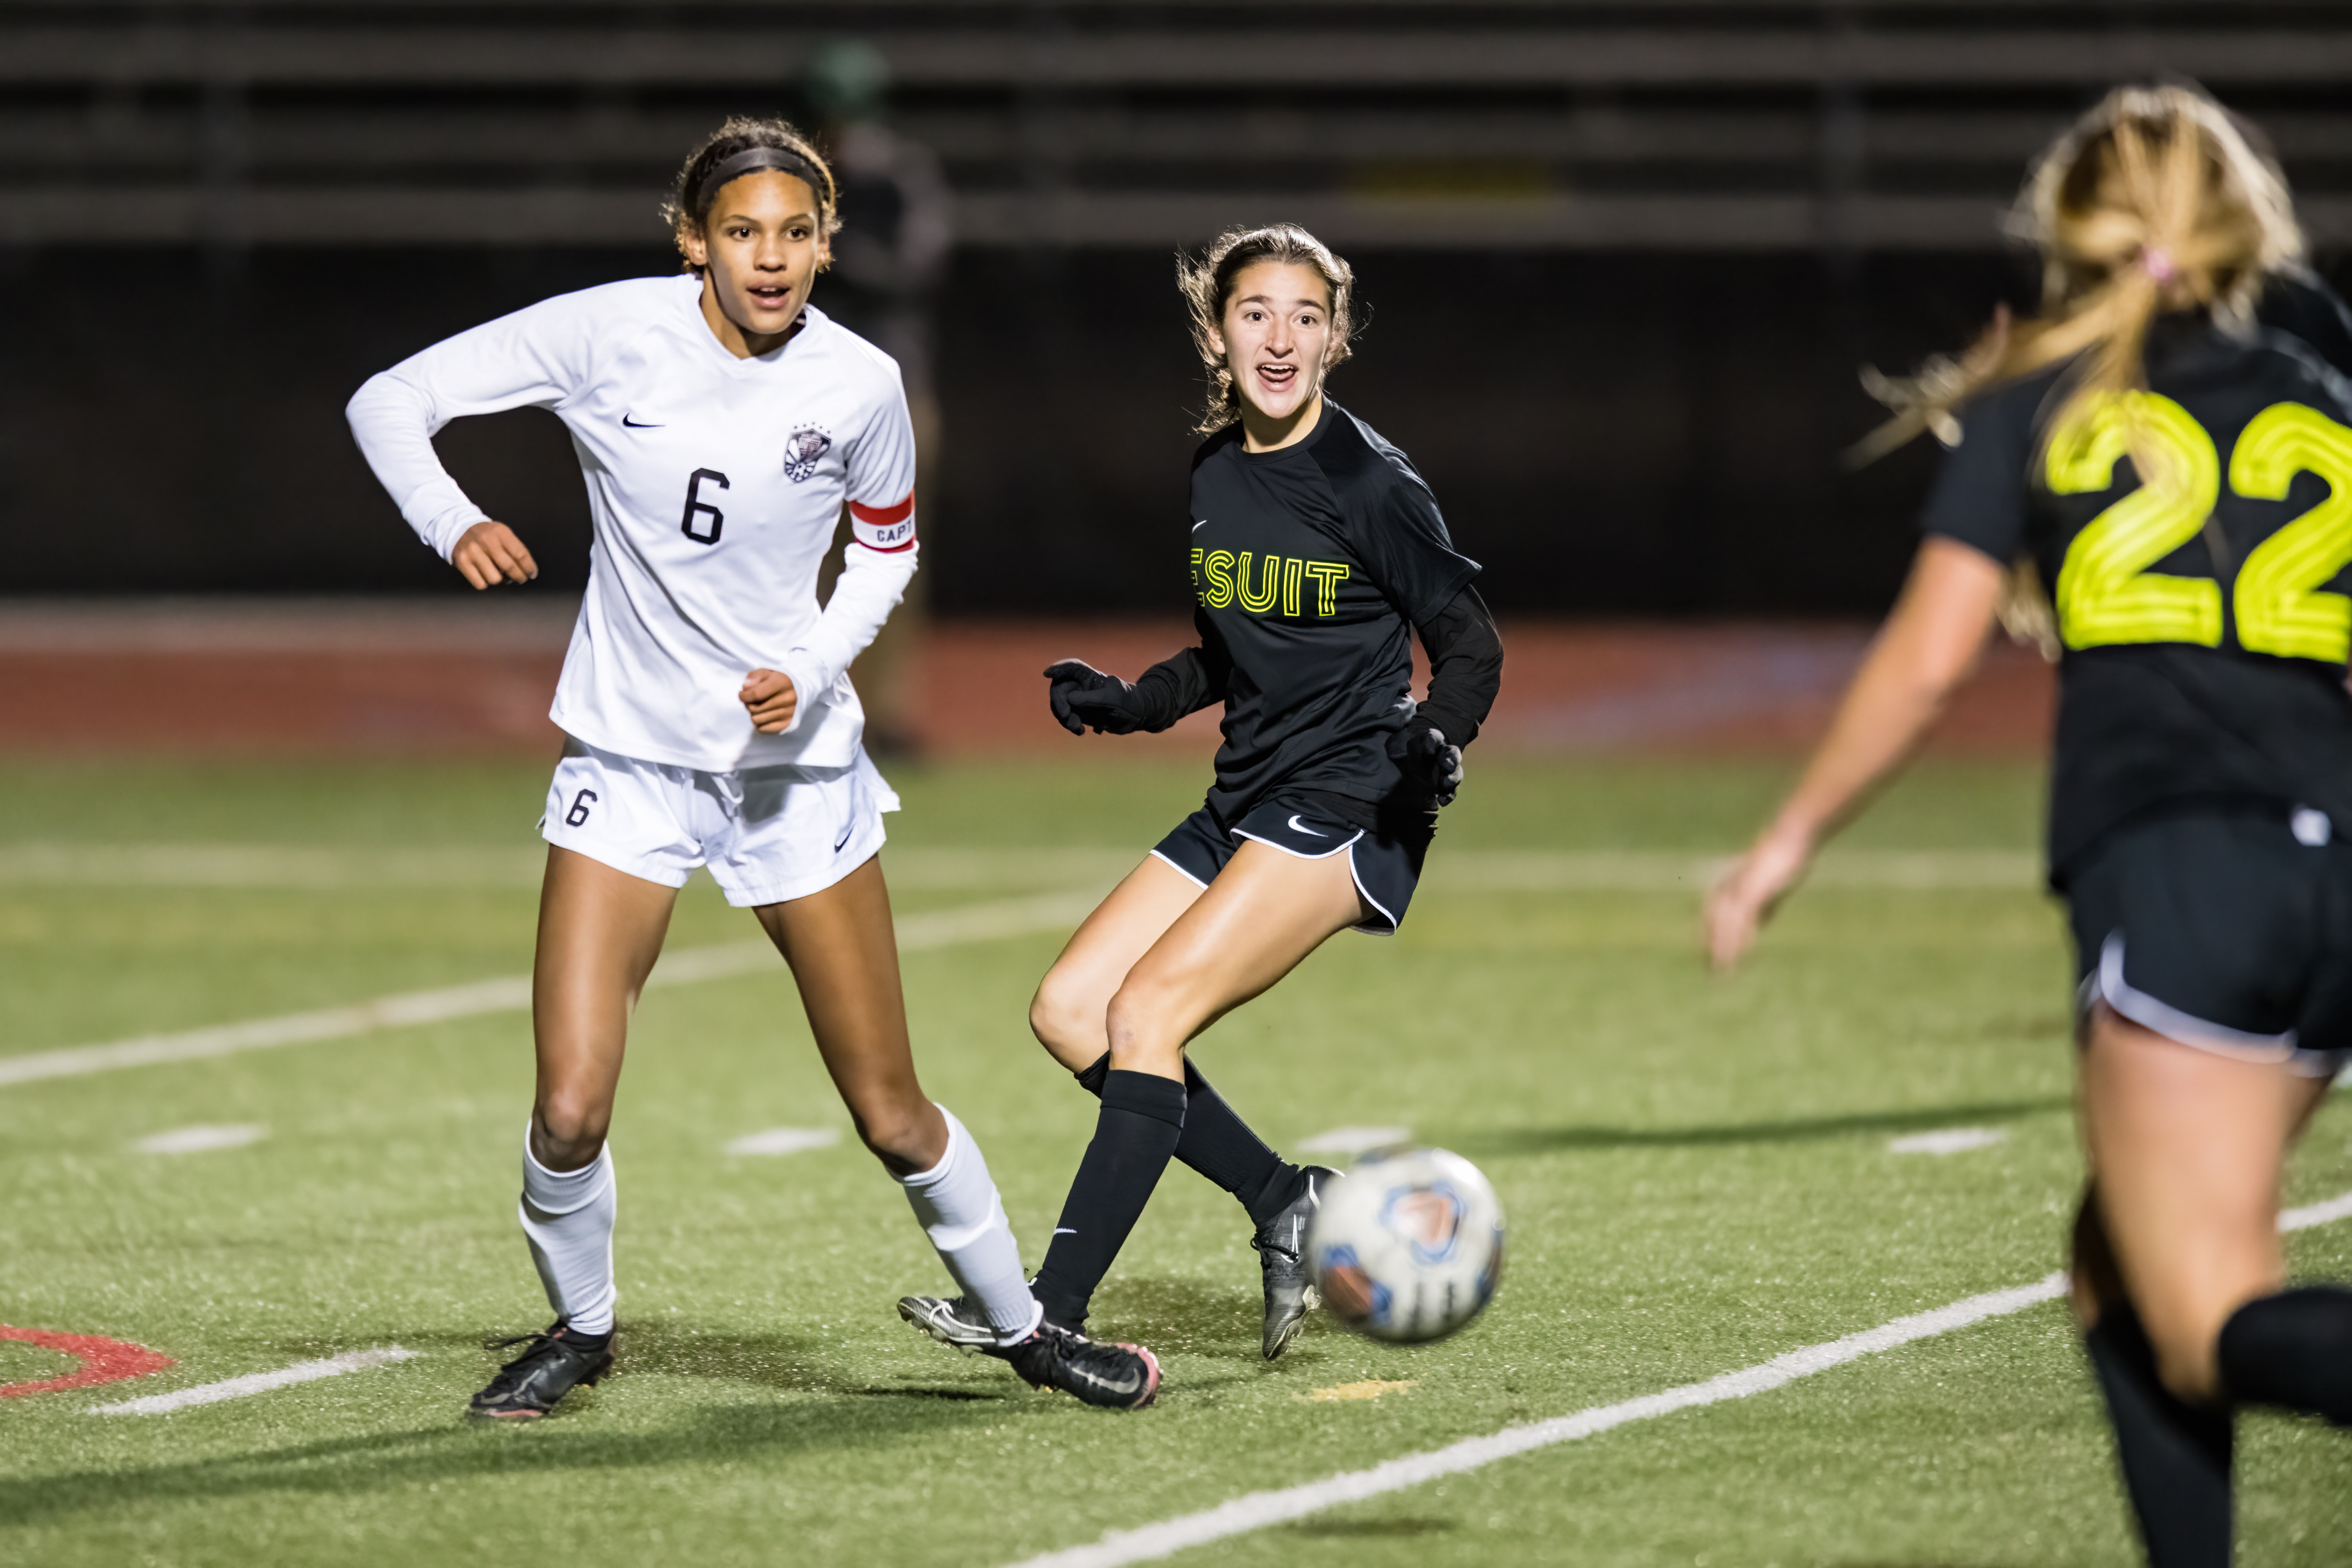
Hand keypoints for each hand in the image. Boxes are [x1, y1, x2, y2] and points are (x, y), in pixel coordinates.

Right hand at [452, 521, 537, 589]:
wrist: (459, 528)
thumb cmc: (487, 535)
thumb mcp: (502, 534)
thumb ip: (515, 548)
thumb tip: (527, 570)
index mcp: (500, 532)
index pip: (520, 554)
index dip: (529, 567)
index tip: (532, 574)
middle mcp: (486, 540)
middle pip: (509, 567)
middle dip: (519, 577)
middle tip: (520, 579)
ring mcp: (472, 551)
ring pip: (495, 578)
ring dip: (501, 580)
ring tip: (500, 575)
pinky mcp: (462, 562)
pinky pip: (480, 584)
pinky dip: (486, 583)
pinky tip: (486, 575)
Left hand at [740, 668, 798, 733]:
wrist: (797, 689)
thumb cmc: (777, 680)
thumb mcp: (765, 672)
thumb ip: (754, 677)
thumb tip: (745, 687)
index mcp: (782, 682)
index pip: (755, 694)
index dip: (744, 695)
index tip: (741, 694)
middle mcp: (788, 698)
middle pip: (754, 709)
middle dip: (748, 704)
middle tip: (751, 700)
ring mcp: (789, 712)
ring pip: (757, 720)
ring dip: (753, 714)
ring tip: (758, 707)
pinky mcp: (788, 724)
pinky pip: (763, 729)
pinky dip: (760, 723)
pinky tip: (764, 715)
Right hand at [1043, 659, 1142, 735]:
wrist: (1136, 717)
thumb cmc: (1128, 702)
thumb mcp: (1112, 699)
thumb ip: (1091, 698)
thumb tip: (1070, 698)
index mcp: (1090, 676)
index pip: (1071, 668)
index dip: (1058, 669)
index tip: (1047, 674)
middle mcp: (1082, 686)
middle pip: (1060, 689)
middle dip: (1060, 703)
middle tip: (1066, 716)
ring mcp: (1079, 699)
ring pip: (1061, 705)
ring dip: (1064, 718)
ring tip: (1077, 728)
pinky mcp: (1080, 712)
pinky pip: (1067, 717)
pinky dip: (1070, 724)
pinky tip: (1081, 731)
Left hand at [1387, 723, 1463, 805]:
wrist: (1403, 771)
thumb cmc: (1400, 754)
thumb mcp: (1395, 748)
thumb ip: (1395, 748)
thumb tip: (1393, 753)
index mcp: (1428, 742)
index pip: (1433, 738)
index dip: (1432, 742)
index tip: (1428, 750)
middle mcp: (1440, 755)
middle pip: (1451, 754)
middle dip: (1451, 758)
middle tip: (1446, 765)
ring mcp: (1444, 772)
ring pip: (1455, 772)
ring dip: (1452, 778)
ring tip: (1445, 784)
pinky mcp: (1444, 787)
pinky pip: (1451, 791)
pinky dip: (1449, 796)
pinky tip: (1442, 800)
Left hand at [1703, 827, 1813, 971]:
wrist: (1793, 837)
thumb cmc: (1782, 860)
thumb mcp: (1769, 889)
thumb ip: (1762, 907)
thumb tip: (1757, 926)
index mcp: (1729, 887)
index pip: (1711, 917)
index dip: (1708, 938)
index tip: (1708, 959)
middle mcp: (1729, 888)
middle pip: (1712, 924)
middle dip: (1709, 948)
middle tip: (1709, 972)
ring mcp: (1740, 891)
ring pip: (1725, 927)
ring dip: (1724, 951)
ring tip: (1723, 972)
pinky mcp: (1754, 893)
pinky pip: (1743, 923)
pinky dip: (1741, 942)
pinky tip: (1743, 958)